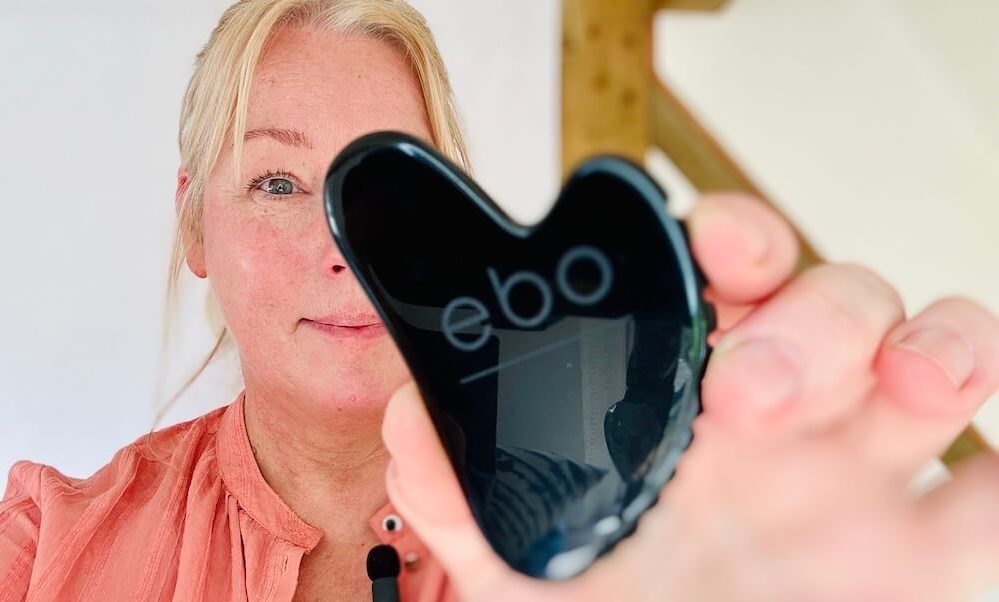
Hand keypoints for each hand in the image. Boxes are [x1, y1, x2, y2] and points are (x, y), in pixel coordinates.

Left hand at [381, 194, 998, 601]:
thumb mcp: (516, 558)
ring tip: (911, 386)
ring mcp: (859, 471)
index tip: (710, 248)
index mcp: (680, 393)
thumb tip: (415, 415)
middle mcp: (778, 412)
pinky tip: (986, 479)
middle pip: (831, 297)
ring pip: (934, 347)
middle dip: (806, 319)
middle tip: (751, 392)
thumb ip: (459, 484)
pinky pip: (997, 485)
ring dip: (935, 343)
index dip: (727, 236)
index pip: (722, 268)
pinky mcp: (927, 551)